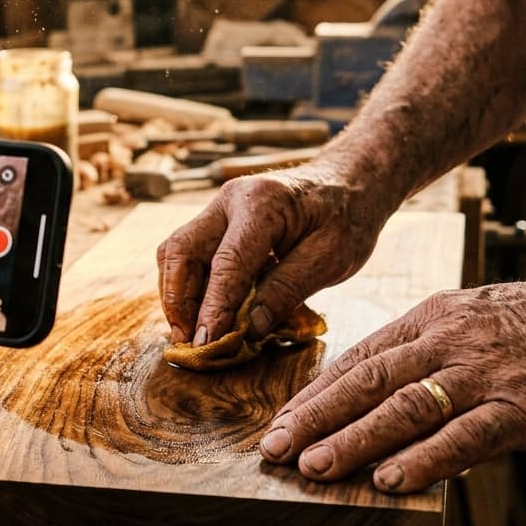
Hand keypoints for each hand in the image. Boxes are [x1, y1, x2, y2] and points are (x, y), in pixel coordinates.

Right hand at [156, 154, 392, 346]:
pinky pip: (190, 252)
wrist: (349, 182)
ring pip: (177, 251)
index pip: (227, 263)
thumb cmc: (347, 217)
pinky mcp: (218, 220)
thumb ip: (288, 290)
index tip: (207, 344)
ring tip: (190, 332)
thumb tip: (249, 330)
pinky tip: (202, 312)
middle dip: (178, 300)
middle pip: (181, 250)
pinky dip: (189, 285)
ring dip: (177, 294)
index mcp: (262, 203)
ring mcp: (219, 207)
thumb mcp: (332, 258)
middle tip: (189, 341)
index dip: (213, 307)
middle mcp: (230, 199)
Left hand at [258, 264, 525, 492]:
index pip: (359, 355)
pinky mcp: (522, 408)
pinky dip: (423, 459)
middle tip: (272, 447)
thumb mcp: (475, 317)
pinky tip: (388, 479)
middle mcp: (448, 341)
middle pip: (366, 379)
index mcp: (432, 317)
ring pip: (403, 407)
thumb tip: (388, 392)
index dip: (315, 390)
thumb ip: (430, 350)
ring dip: (352, 439)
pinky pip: (464, 436)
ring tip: (311, 466)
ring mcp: (483, 374)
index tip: (280, 417)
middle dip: (313, 416)